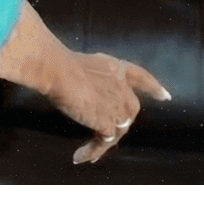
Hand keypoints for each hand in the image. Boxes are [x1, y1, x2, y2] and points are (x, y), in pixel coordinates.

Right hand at [43, 51, 169, 164]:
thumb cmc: (59, 65)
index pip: (141, 78)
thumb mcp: (82, 66)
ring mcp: (118, 107)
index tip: (165, 97)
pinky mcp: (107, 122)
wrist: (57, 71)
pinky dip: (93, 151)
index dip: (154, 88)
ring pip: (116, 131)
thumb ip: (91, 79)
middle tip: (99, 138)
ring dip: (100, 145)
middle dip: (117, 125)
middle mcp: (123, 89)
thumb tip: (81, 91)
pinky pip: (104, 142)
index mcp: (117, 70)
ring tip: (84, 155)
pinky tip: (81, 156)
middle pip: (128, 112)